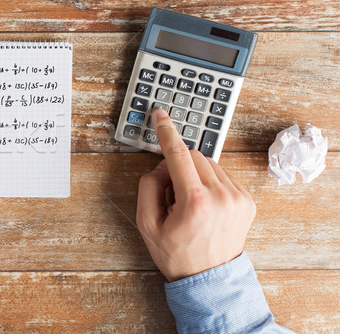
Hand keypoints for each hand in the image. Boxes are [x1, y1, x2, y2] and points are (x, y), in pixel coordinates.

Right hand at [136, 109, 255, 281]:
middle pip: (195, 156)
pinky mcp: (247, 201)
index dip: (167, 132)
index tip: (160, 115)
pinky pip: (222, 175)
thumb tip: (161, 166)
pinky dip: (209, 182)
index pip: (179, 155)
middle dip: (178, 166)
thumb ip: (149, 187)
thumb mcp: (147, 224)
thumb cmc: (176, 254)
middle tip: (170, 193)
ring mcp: (238, 198)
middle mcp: (221, 196)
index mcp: (195, 201)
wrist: (210, 279)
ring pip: (210, 164)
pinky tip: (204, 205)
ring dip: (195, 174)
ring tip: (189, 203)